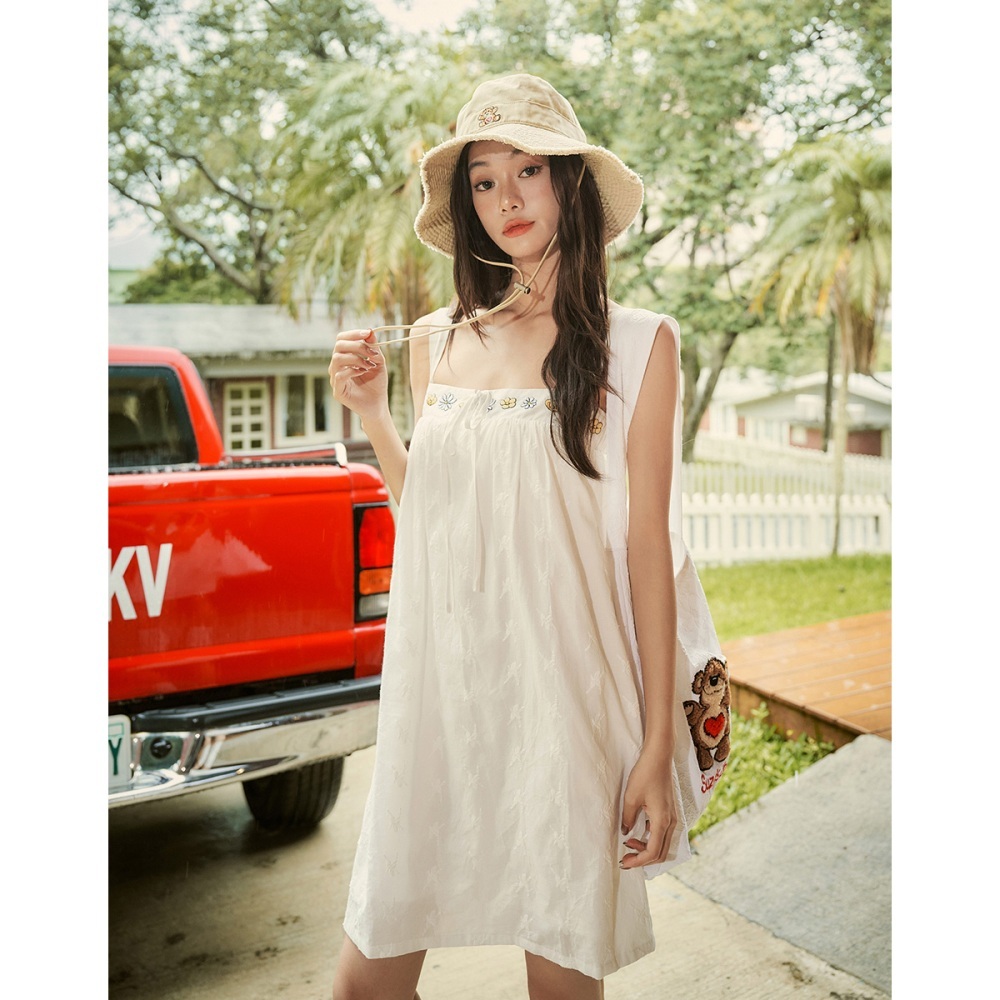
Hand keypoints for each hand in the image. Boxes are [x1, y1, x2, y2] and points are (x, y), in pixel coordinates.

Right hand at [328, 329, 388, 421]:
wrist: (378, 404)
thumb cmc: (377, 382)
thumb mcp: (378, 361)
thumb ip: (373, 347)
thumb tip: (369, 330)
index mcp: (345, 356)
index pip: (341, 339)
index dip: (353, 334)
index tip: (367, 333)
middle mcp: (337, 366)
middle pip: (338, 346)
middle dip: (357, 345)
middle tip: (371, 353)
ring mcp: (335, 378)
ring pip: (337, 359)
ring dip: (356, 359)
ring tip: (369, 365)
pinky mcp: (337, 391)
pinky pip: (339, 375)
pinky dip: (352, 371)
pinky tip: (363, 373)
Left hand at [619, 746, 677, 869]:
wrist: (659, 756)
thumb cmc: (645, 774)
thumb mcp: (631, 797)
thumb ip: (628, 818)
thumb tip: (626, 833)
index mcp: (662, 821)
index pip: (653, 852)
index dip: (638, 861)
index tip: (624, 862)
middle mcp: (671, 822)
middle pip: (661, 853)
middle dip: (643, 859)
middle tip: (626, 859)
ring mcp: (672, 817)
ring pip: (662, 844)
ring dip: (647, 849)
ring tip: (628, 844)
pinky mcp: (669, 812)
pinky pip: (662, 834)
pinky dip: (651, 839)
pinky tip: (637, 834)